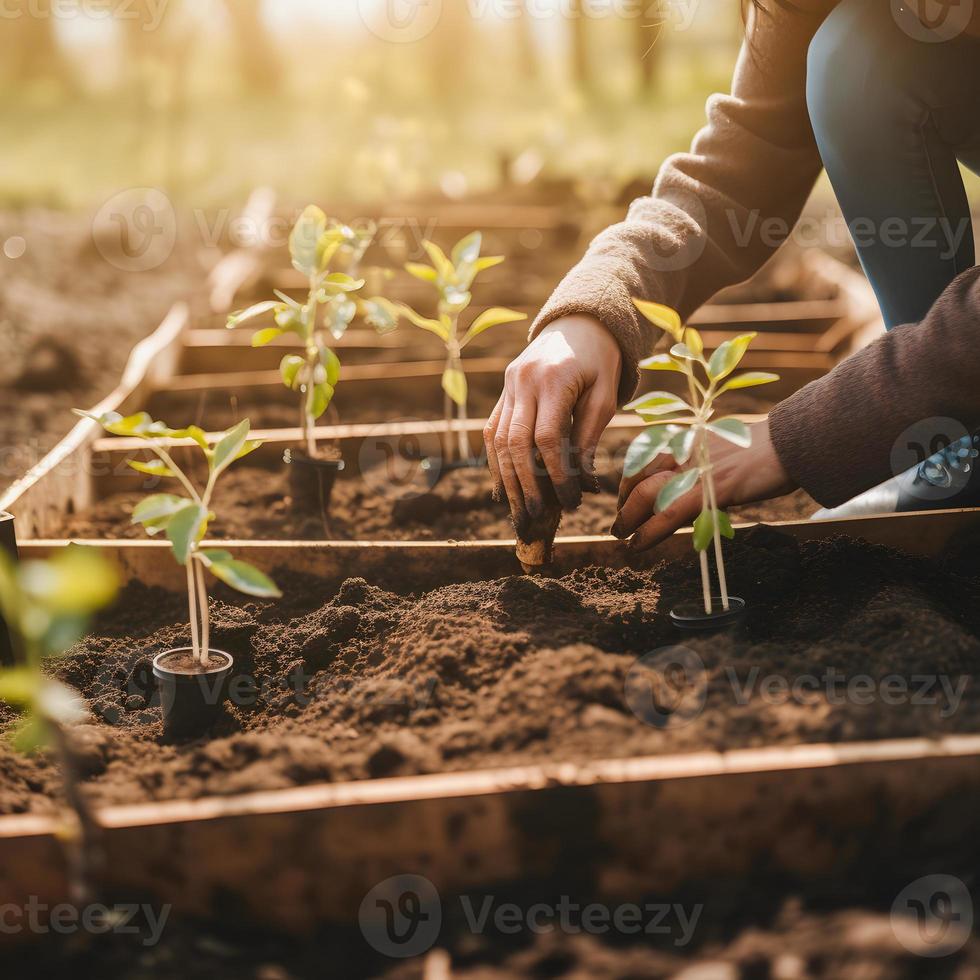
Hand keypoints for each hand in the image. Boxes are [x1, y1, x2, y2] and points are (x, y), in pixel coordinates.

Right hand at [484, 314, 621, 532]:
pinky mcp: (503, 392)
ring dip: (506, 479)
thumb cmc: (599, 362)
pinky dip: (496, 461)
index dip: (555, 473)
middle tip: (535, 516)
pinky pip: (492, 430)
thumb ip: (590, 435)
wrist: (578, 323)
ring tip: (519, 511)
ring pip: (497, 439)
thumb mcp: (605, 395)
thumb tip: (583, 481)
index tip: (569, 500)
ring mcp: (508, 386)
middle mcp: (523, 381)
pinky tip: (504, 488)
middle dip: (524, 484)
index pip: (547, 437)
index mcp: (554, 379)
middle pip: (515, 442)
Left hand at [612, 418, 796, 550]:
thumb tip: (683, 487)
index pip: (644, 457)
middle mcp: (684, 451)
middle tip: (619, 523)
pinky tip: (637, 545)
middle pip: (638, 476)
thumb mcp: (720, 449)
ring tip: (623, 536)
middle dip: (623, 502)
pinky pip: (668, 515)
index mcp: (686, 439)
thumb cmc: (763, 450)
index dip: (628, 481)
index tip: (624, 498)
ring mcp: (695, 470)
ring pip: (646, 495)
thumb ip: (698, 463)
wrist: (791, 443)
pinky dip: (648, 532)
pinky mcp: (708, 490)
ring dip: (628, 519)